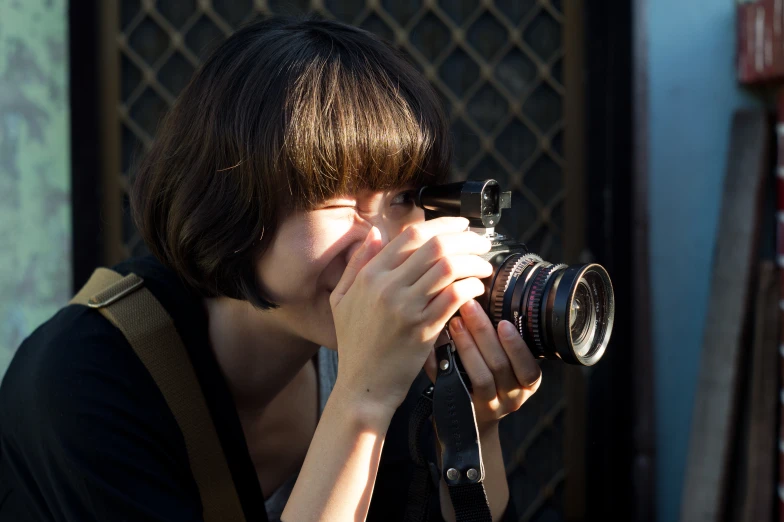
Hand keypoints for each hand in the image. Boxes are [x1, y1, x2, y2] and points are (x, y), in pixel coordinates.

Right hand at [330, 218, 492, 415]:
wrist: (363, 386)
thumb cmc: (354, 344)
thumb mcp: (341, 299)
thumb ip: (357, 264)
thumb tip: (375, 233)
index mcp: (370, 275)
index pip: (411, 235)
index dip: (443, 224)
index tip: (461, 225)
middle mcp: (387, 287)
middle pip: (436, 246)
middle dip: (466, 238)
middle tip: (481, 242)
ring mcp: (406, 308)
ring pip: (449, 267)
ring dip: (474, 261)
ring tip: (484, 264)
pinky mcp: (423, 329)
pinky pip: (455, 297)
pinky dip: (472, 286)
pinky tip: (477, 287)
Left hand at [426, 299, 541, 431]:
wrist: (471, 419)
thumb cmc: (493, 379)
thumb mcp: (509, 365)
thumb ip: (505, 341)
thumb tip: (493, 298)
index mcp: (527, 383)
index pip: (527, 367)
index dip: (516, 346)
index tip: (503, 323)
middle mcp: (511, 397)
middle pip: (499, 366)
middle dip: (483, 334)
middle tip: (469, 307)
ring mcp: (488, 406)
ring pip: (480, 377)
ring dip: (466, 346)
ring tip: (455, 323)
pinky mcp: (463, 408)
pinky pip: (451, 384)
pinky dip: (442, 362)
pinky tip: (435, 344)